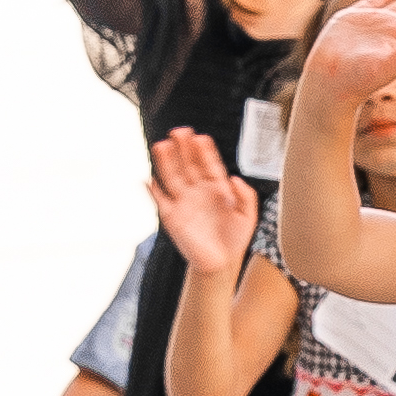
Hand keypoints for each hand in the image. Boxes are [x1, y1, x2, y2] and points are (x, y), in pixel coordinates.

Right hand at [149, 128, 259, 271]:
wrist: (221, 264)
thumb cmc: (234, 240)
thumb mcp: (248, 215)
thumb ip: (246, 195)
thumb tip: (235, 178)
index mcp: (217, 189)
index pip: (209, 164)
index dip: (204, 151)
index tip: (200, 137)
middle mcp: (198, 192)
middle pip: (188, 165)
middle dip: (183, 148)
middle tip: (179, 131)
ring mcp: (183, 202)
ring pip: (172, 177)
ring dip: (167, 162)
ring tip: (162, 145)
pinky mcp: (171, 217)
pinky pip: (159, 200)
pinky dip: (152, 190)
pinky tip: (147, 178)